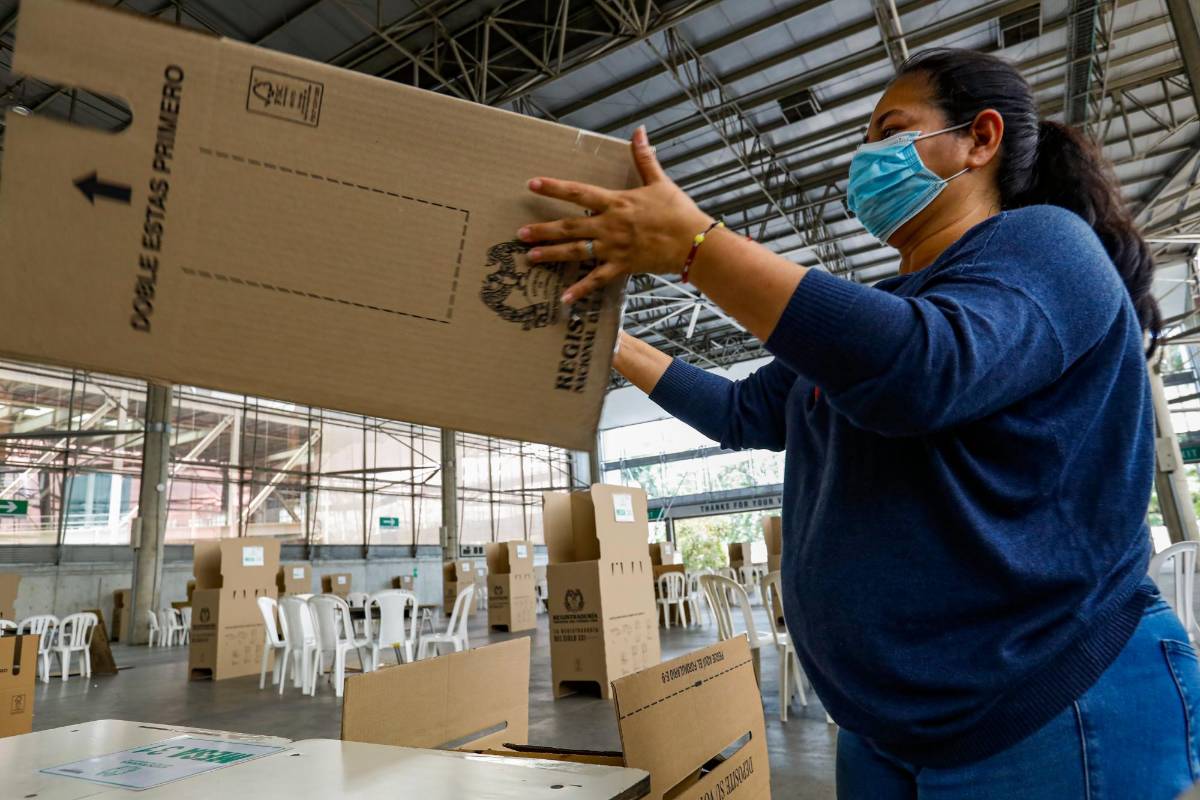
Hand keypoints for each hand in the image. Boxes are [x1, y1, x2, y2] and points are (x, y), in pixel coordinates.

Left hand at [520, 126, 712, 303]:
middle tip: (520, 233)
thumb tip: (640, 131)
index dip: (554, 187)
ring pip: (576, 252)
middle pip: (569, 227)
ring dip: (552, 255)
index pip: (579, 192)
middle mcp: (609, 225)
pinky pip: (597, 280)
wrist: (694, 242)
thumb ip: (644, 158)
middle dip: (543, 230)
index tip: (532, 184)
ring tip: (530, 258)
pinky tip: (563, 298)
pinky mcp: (622, 266)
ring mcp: (613, 248)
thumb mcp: (660, 181)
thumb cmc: (678, 211)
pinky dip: (580, 290)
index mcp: (616, 202)